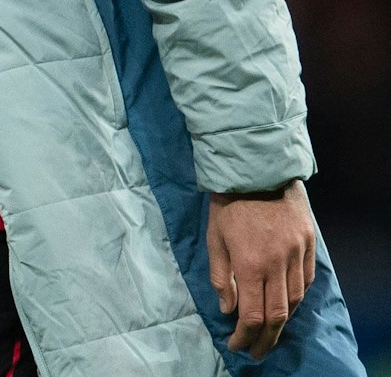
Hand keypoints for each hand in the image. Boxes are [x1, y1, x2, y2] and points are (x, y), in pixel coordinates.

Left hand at [208, 179, 316, 359]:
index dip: (245, 336)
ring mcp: (296, 253)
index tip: (237, 345)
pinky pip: (306, 279)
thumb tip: (228, 309)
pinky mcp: (308, 244)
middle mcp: (277, 263)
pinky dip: (296, 296)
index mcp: (250, 264)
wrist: (258, 170)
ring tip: (269, 331)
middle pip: (277, 314)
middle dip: (266, 338)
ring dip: (282, 319)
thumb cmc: (228, 204)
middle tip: (257, 352)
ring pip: (295, 299)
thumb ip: (221, 277)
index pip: (252, 314)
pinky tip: (285, 303)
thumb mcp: (214, 239)